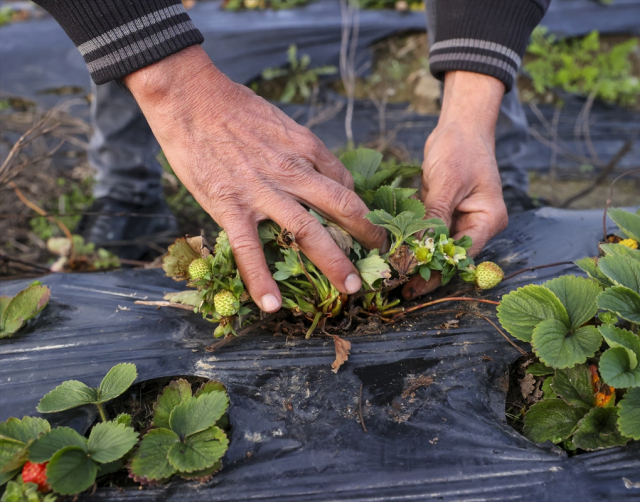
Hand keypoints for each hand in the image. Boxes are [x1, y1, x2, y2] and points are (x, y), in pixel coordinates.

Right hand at [125, 46, 384, 311]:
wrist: (189, 96)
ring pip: (308, 231)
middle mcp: (293, 171)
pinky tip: (272, 305)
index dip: (361, 210)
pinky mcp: (230, 205)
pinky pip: (249, 249)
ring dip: (334, 262)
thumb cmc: (234, 107)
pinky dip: (260, 279)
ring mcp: (262, 191)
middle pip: (341, 208)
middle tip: (381, 261)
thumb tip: (329, 176)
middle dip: (366, 237)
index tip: (368, 229)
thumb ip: (304, 151)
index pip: (345, 184)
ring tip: (351, 289)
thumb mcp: (281, 122)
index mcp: (306, 147)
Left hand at [403, 72, 508, 299]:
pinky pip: (428, 232)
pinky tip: (393, 250)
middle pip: (450, 256)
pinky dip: (413, 240)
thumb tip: (421, 248)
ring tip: (391, 272)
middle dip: (425, 269)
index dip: (437, 270)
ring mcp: (461, 220)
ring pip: (437, 246)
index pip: (462, 254)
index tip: (411, 282)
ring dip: (416, 257)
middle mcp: (477, 225)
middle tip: (396, 284)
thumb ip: (436, 216)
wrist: (460, 125)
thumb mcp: (447, 182)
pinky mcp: (445, 213)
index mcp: (488, 220)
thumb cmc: (460, 148)